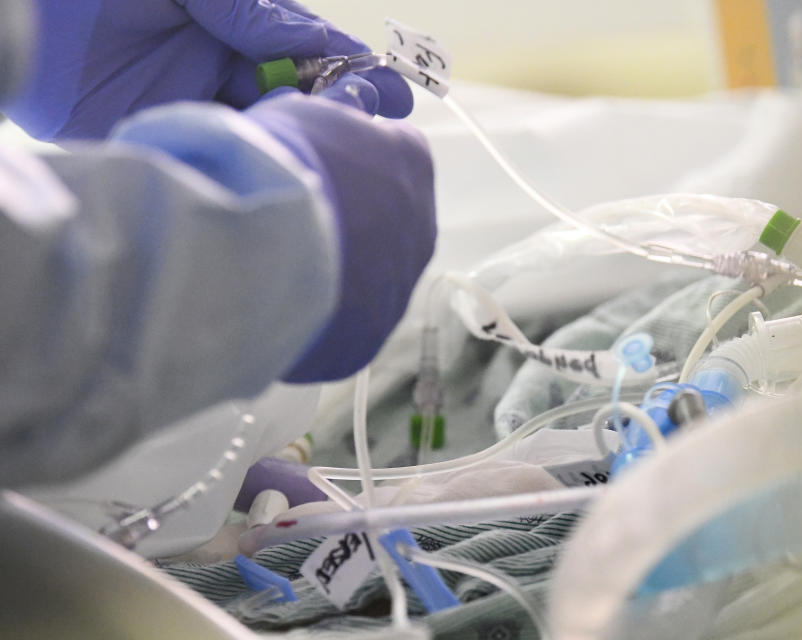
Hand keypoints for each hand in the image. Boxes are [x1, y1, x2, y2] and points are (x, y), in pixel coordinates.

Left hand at [4, 0, 412, 139]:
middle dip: (335, 109)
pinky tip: (279, 166)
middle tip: (375, 121)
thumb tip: (318, 42)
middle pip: (291, 99)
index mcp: (225, 26)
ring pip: (261, 133)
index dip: (347, 68)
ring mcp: (187, 109)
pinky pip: (214, 159)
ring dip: (297, 139)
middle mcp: (213, 69)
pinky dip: (248, 164)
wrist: (19, 14)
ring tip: (336, 144)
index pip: (301, 52)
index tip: (392, 87)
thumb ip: (254, 10)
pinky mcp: (156, 143)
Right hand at [244, 92, 435, 381]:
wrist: (258, 251)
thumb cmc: (279, 167)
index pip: (395, 151)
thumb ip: (335, 114)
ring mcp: (398, 287)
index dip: (354, 157)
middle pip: (387, 217)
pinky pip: (344, 321)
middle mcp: (421, 226)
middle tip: (297, 218)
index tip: (319, 164)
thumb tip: (354, 103)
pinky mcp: (367, 338)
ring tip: (281, 264)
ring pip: (370, 274)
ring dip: (337, 269)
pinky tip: (280, 302)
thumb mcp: (304, 115)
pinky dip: (319, 314)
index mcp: (411, 161)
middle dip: (351, 217)